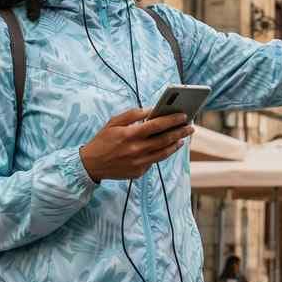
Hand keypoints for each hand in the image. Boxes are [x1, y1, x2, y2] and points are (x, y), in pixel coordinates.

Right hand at [79, 108, 194, 181]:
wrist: (91, 165)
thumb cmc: (103, 140)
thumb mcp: (113, 122)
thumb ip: (133, 114)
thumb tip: (151, 109)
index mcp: (129, 135)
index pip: (156, 125)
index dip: (172, 120)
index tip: (183, 115)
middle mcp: (136, 150)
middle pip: (164, 139)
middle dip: (180, 132)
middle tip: (190, 127)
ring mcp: (138, 163)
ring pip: (164, 153)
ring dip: (176, 144)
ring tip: (183, 138)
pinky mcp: (139, 172)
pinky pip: (155, 161)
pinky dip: (164, 153)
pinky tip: (170, 147)